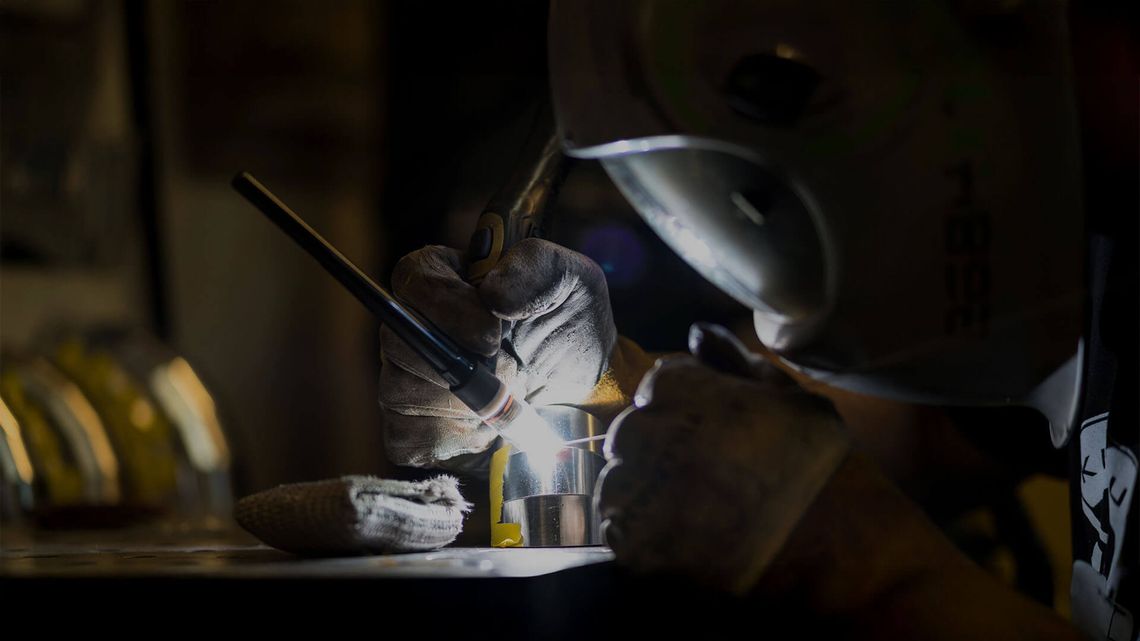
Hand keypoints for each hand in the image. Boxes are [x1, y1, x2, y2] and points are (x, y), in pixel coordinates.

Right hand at [379, 238, 646, 470]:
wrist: (582, 389)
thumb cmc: (569, 326)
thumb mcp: (572, 282)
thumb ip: (536, 270)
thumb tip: (493, 293)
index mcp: (448, 279)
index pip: (414, 278)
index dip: (444, 304)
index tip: (491, 333)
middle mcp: (418, 326)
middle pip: (399, 338)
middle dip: (453, 362)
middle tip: (507, 372)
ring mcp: (410, 377)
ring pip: (399, 390)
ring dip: (458, 403)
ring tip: (506, 398)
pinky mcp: (416, 426)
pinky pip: (406, 437)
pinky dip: (447, 439)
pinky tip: (485, 431)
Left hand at [596, 323, 850, 592]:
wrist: (837, 554)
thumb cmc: (821, 469)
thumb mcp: (791, 399)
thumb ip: (735, 362)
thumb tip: (697, 333)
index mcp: (676, 387)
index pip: (658, 387)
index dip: (689, 412)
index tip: (718, 439)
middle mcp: (645, 432)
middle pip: (632, 435)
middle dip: (663, 453)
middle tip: (712, 481)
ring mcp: (635, 491)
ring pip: (620, 484)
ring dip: (648, 495)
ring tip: (701, 516)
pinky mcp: (632, 546)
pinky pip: (619, 533)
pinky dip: (643, 538)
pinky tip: (687, 544)